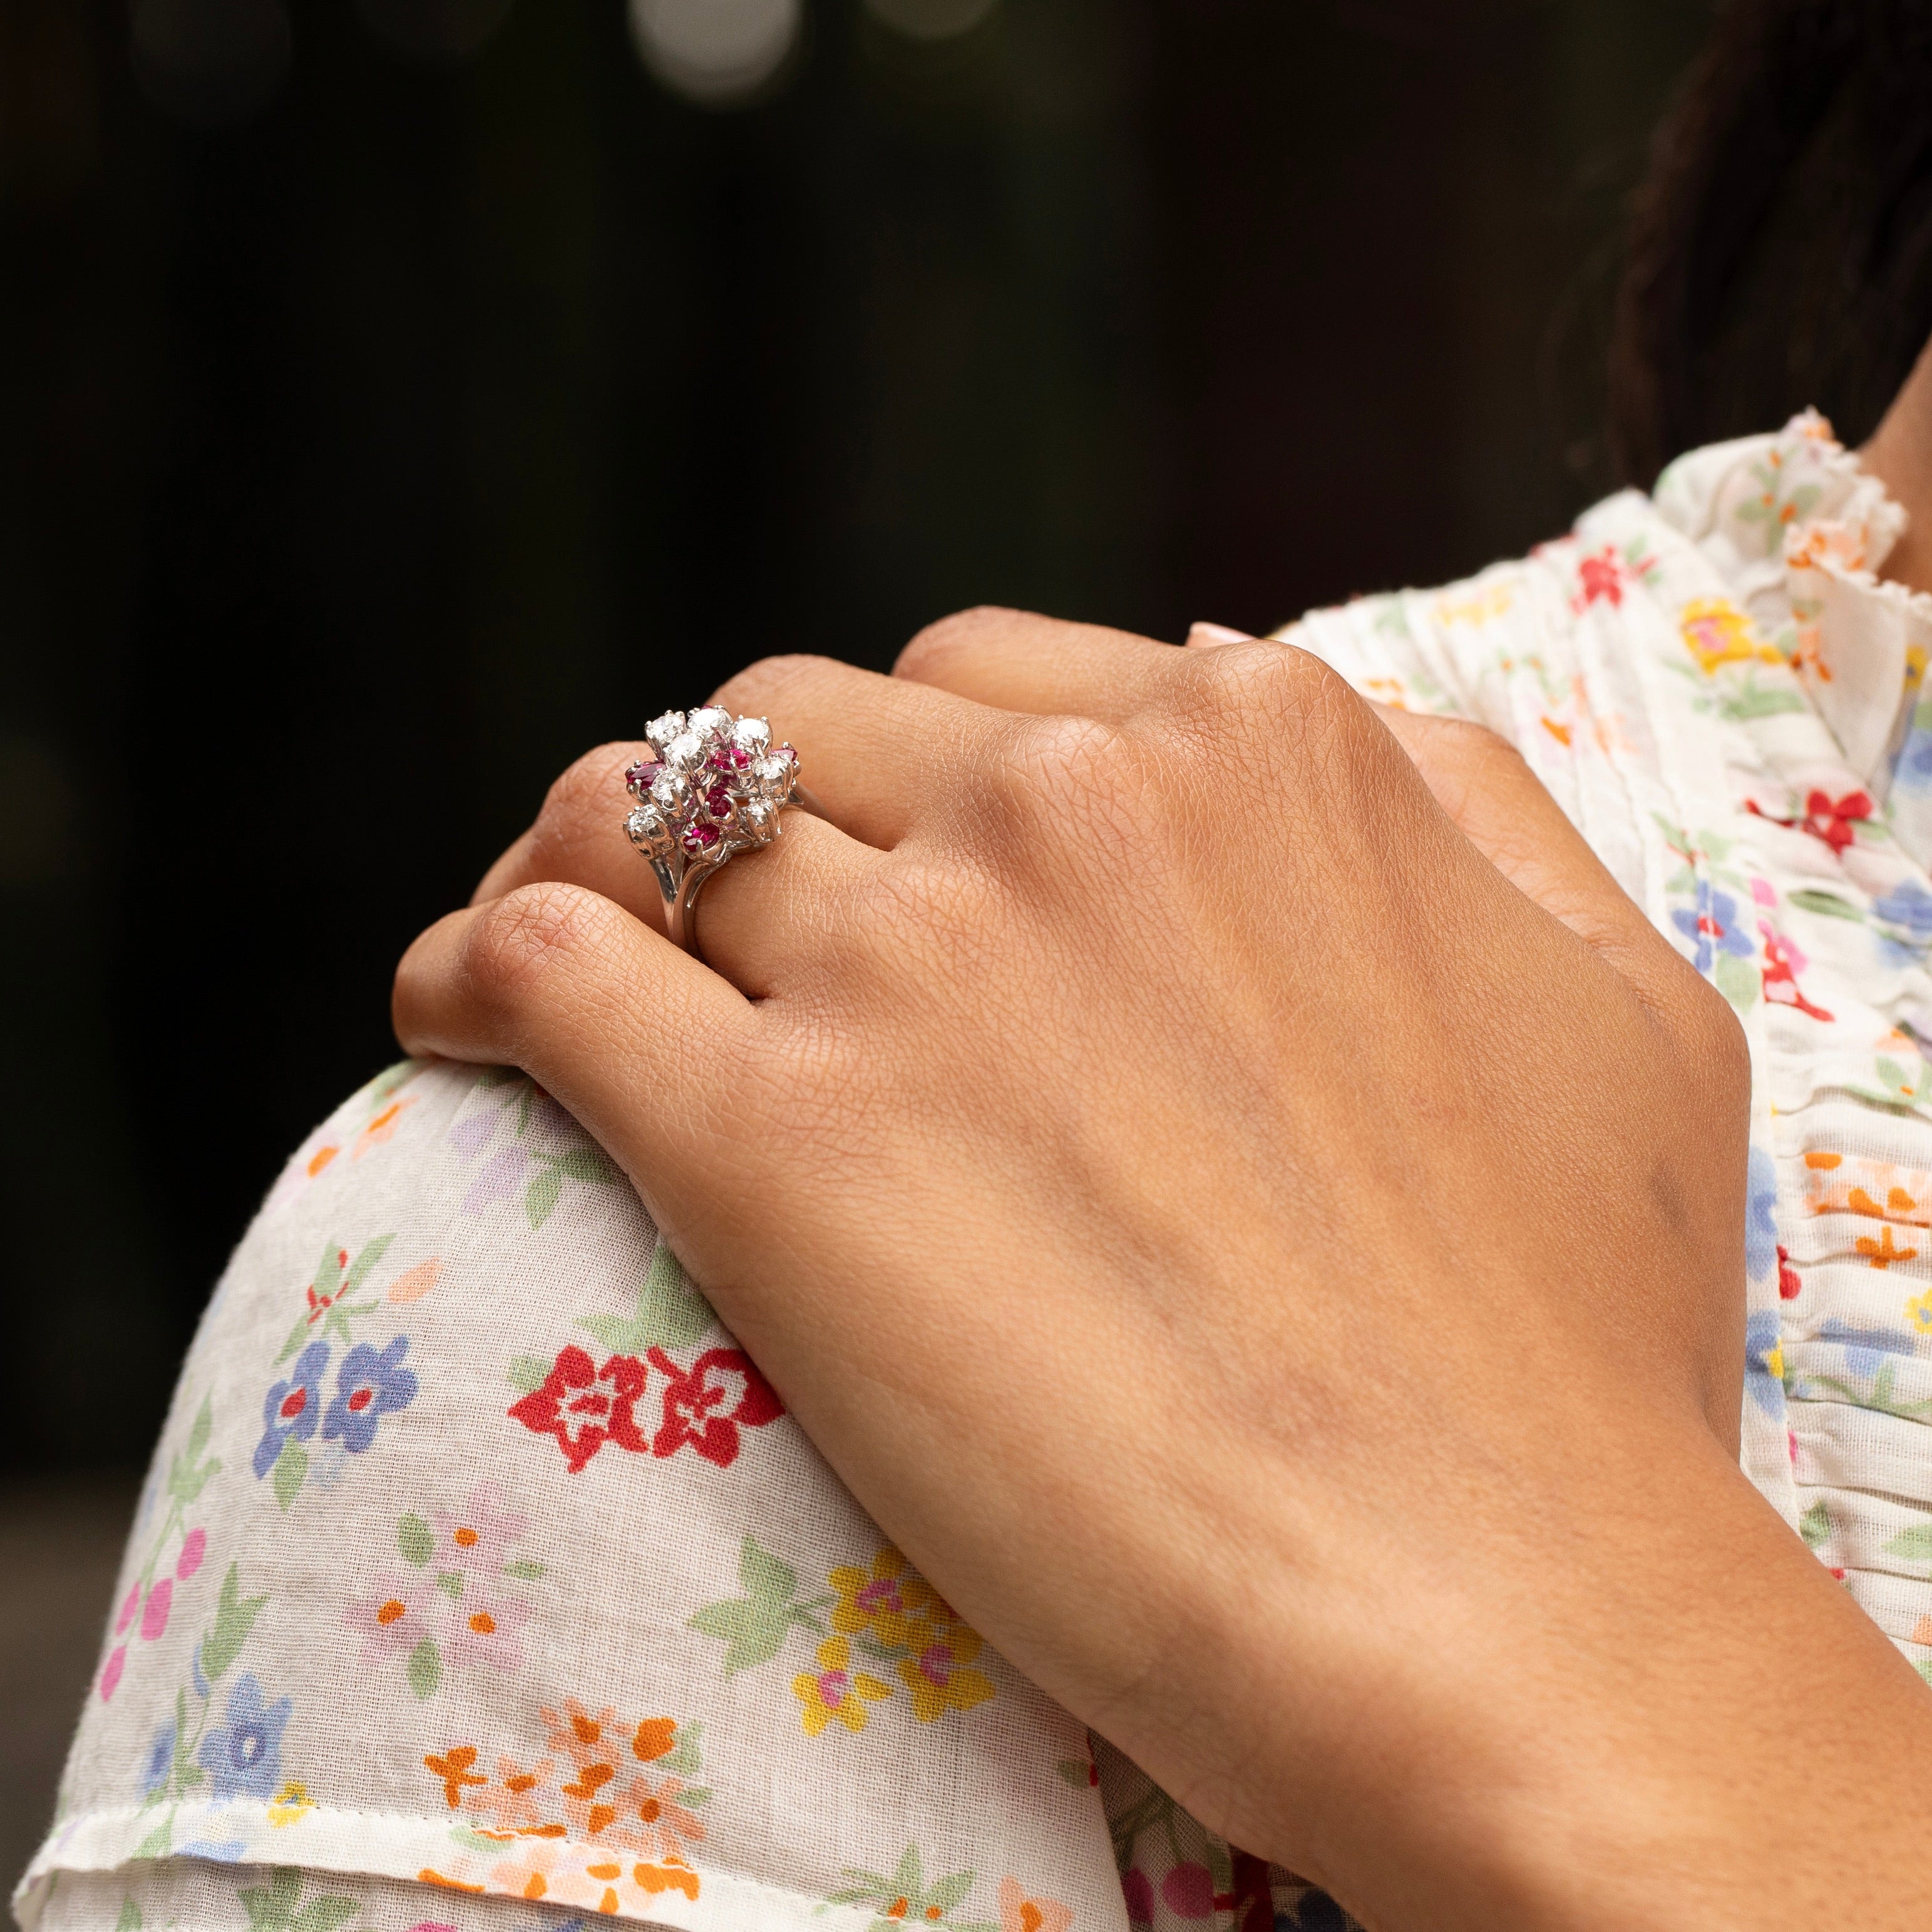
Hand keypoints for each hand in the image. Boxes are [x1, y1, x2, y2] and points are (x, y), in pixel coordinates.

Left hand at [397, 610, 1931, 1928]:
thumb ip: (1454, 804)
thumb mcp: (1610, 996)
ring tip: (550, 944)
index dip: (895, 768)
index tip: (867, 851)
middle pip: (791, 732)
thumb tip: (1253, 689)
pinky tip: (451, 1008)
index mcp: (1256, 747)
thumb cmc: (1581, 1336)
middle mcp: (1075, 807)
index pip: (971, 681)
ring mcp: (918, 963)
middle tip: (716, 922)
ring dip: (583, 866)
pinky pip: (546, 965)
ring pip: (647, 821)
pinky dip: (475, 966)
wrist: (1507, 1603)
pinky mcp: (775, 1143)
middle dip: (743, 808)